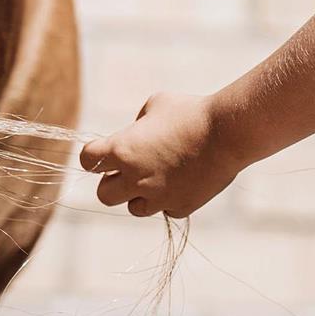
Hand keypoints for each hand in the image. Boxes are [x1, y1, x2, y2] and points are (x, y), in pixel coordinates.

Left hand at [79, 92, 244, 217]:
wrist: (227, 133)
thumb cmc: (190, 112)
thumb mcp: (155, 105)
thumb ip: (137, 124)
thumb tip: (134, 135)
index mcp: (122, 150)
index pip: (87, 160)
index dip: (93, 156)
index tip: (101, 154)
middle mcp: (134, 178)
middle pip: (103, 195)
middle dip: (111, 183)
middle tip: (125, 171)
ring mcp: (157, 196)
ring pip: (133, 208)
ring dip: (138, 195)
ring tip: (155, 177)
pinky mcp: (180, 207)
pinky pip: (165, 210)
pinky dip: (168, 200)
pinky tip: (180, 182)